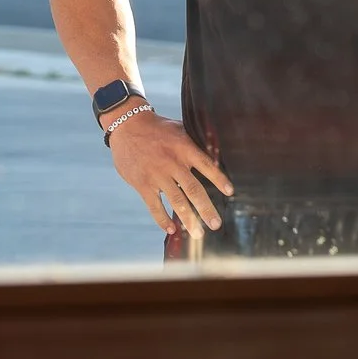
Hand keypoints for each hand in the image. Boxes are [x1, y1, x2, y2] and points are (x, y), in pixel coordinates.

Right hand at [107, 111, 231, 236]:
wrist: (127, 125)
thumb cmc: (157, 128)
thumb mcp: (179, 129)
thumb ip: (195, 142)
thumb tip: (216, 153)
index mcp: (184, 148)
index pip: (206, 165)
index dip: (219, 179)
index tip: (230, 192)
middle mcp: (172, 162)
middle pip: (193, 189)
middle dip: (206, 209)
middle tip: (216, 224)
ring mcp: (157, 175)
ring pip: (176, 201)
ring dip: (188, 219)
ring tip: (198, 233)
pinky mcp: (142, 184)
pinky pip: (154, 205)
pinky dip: (163, 219)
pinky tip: (171, 229)